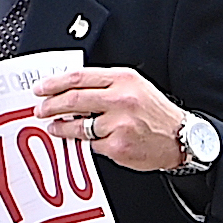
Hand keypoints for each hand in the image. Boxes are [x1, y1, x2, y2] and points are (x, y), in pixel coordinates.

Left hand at [37, 64, 199, 173]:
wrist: (182, 137)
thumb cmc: (157, 113)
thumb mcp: (135, 86)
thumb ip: (105, 85)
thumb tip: (70, 90)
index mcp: (123, 79)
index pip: (78, 77)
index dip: (54, 83)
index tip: (40, 89)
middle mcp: (121, 99)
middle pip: (73, 99)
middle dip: (50, 106)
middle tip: (41, 110)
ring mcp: (119, 124)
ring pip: (78, 125)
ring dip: (61, 127)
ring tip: (55, 127)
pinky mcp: (118, 145)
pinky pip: (91, 144)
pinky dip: (84, 143)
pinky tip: (81, 141)